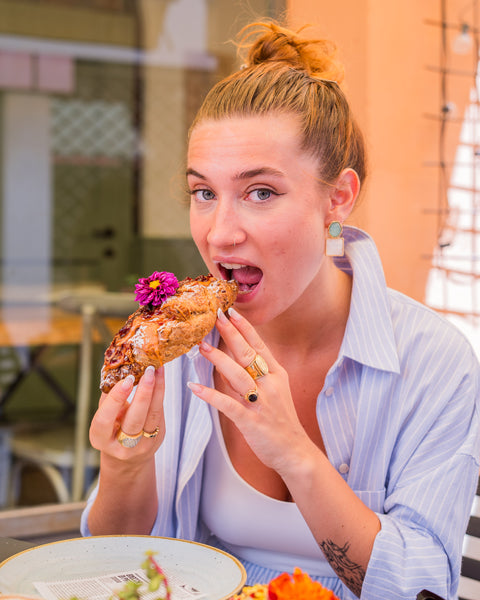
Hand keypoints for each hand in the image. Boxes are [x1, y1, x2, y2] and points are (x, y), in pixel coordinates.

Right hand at [89, 365, 165, 460]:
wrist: (127, 456)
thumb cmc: (112, 427)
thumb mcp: (104, 414)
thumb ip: (108, 394)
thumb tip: (115, 365)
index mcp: (100, 438)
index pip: (105, 419)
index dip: (115, 399)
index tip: (127, 379)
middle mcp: (121, 446)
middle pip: (135, 419)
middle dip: (143, 393)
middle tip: (149, 370)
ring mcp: (142, 445)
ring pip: (153, 416)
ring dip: (157, 389)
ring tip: (158, 369)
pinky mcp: (157, 439)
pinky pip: (160, 414)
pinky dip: (160, 394)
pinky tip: (160, 378)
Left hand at [189, 307, 312, 475]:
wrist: (295, 452)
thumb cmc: (281, 420)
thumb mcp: (275, 392)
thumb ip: (255, 375)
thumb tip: (229, 358)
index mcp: (277, 375)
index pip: (259, 345)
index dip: (245, 328)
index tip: (232, 311)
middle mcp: (270, 385)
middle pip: (248, 354)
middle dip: (231, 334)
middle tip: (215, 317)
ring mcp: (261, 403)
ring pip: (238, 375)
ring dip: (218, 359)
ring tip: (201, 346)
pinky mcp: (251, 421)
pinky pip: (228, 404)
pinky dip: (211, 395)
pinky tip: (195, 387)